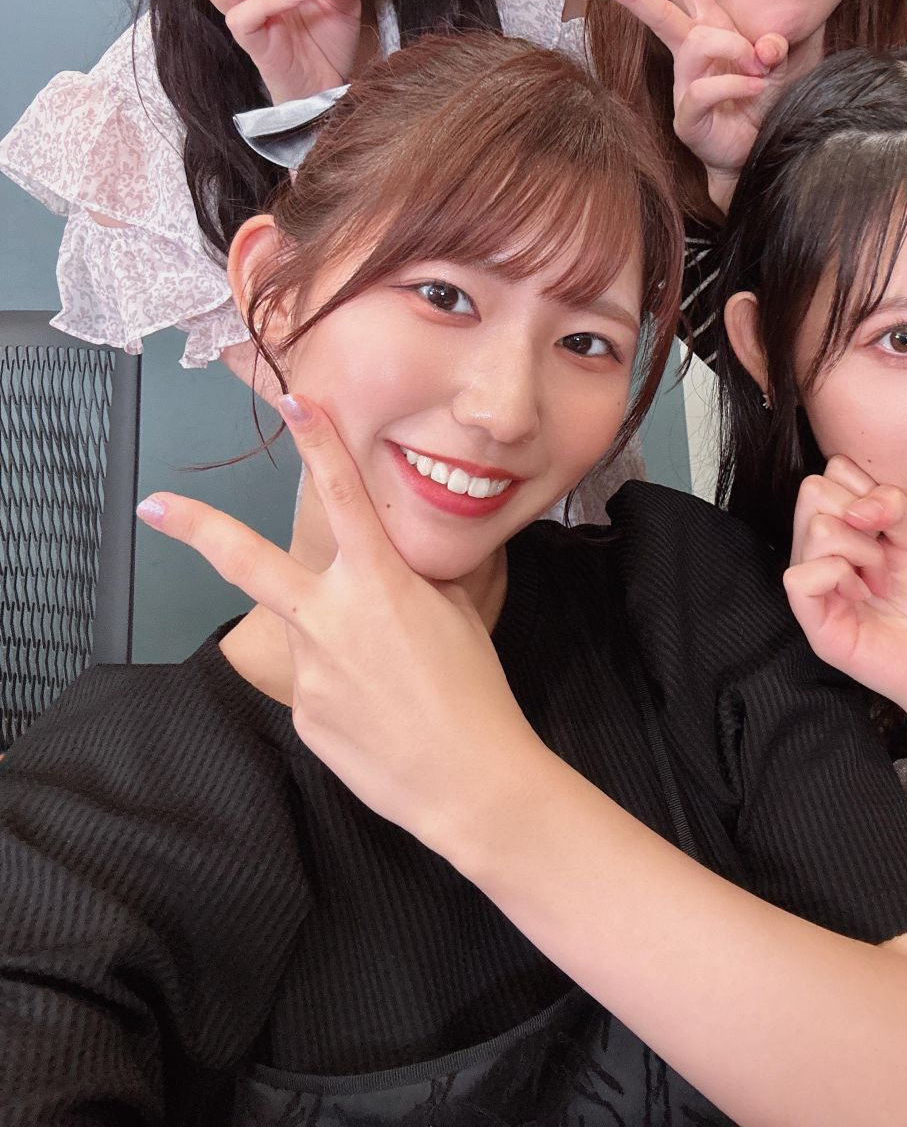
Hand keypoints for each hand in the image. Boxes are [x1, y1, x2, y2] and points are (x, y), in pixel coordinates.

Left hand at [136, 394, 543, 859]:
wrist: (469, 782)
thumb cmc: (476, 691)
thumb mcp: (454, 613)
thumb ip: (407, 581)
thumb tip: (383, 570)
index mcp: (378, 581)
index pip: (341, 494)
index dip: (317, 442)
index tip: (293, 402)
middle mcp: (331, 617)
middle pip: (248, 561)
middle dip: (197, 528)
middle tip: (152, 504)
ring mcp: (308, 669)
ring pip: (307, 637)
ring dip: (341, 651)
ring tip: (395, 690)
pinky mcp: (302, 713)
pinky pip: (318, 689)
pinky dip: (348, 696)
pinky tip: (384, 721)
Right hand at [589, 0, 787, 207]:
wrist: (761, 151)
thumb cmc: (765, 105)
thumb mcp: (783, 67)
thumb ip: (779, 46)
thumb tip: (766, 44)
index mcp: (713, 31)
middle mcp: (694, 54)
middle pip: (661, 13)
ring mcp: (686, 86)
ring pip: (694, 43)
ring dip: (730, 47)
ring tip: (758, 67)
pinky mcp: (688, 117)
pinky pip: (704, 89)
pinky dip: (734, 84)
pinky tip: (754, 89)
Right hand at [785, 456, 906, 742]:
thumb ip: (893, 504)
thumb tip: (860, 507)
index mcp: (839, 527)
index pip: (829, 472)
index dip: (865, 488)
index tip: (891, 527)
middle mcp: (816, 551)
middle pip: (812, 490)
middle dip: (861, 515)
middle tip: (885, 556)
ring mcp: (812, 585)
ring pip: (815, 528)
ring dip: (862, 550)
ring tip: (879, 580)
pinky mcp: (812, 620)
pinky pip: (800, 576)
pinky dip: (838, 576)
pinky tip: (861, 596)